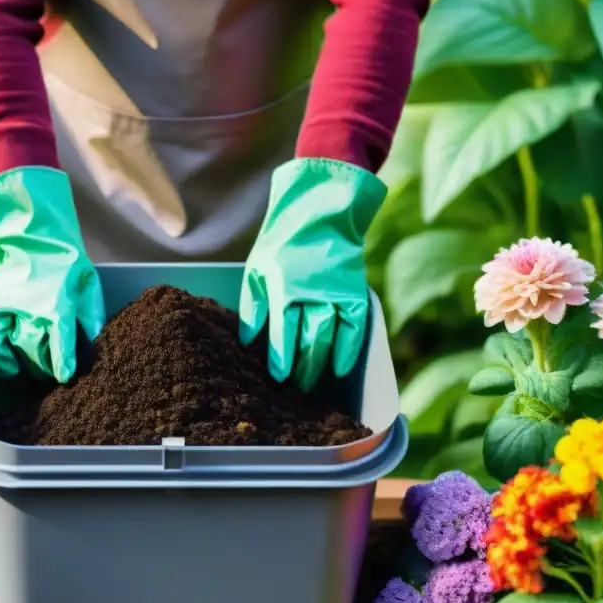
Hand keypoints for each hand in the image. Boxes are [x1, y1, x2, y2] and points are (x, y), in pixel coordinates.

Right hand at [0, 167, 104, 382]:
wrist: (29, 237)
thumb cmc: (64, 261)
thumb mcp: (87, 280)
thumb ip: (91, 312)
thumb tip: (95, 340)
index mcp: (57, 300)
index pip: (60, 337)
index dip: (62, 359)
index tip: (65, 375)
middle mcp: (29, 307)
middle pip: (37, 349)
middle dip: (48, 366)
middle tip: (58, 372)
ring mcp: (7, 308)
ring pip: (14, 348)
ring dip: (28, 364)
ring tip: (40, 370)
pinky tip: (11, 368)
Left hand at [239, 158, 385, 391]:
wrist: (321, 211)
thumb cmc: (283, 242)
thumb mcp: (257, 268)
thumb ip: (253, 305)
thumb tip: (247, 341)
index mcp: (284, 287)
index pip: (281, 332)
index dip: (279, 358)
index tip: (276, 378)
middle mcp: (311, 293)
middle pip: (307, 341)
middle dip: (300, 370)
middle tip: (293, 391)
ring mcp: (336, 293)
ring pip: (329, 338)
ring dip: (320, 365)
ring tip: (310, 385)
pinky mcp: (354, 291)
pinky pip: (355, 327)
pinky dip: (349, 350)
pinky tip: (340, 369)